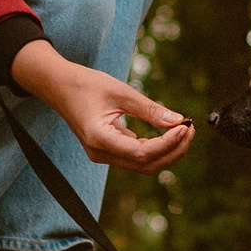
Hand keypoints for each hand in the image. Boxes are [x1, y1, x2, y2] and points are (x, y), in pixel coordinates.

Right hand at [9, 40, 194, 174]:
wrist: (59, 86)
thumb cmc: (86, 84)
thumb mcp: (121, 91)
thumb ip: (150, 109)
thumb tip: (178, 121)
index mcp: (99, 138)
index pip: (141, 153)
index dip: (167, 144)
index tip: (185, 126)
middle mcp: (100, 153)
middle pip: (145, 165)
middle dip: (173, 150)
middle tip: (191, 129)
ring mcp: (102, 154)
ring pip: (142, 165)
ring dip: (166, 152)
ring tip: (184, 130)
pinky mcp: (107, 151)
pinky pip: (136, 157)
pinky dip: (155, 148)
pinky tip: (168, 133)